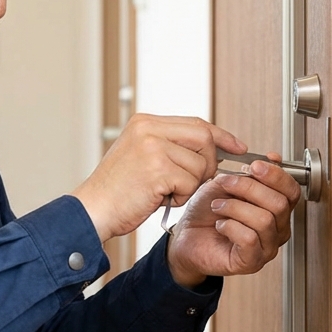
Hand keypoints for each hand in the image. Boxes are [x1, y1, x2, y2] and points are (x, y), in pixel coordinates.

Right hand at [69, 114, 246, 240]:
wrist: (93, 210)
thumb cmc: (118, 190)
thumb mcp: (142, 156)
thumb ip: (171, 146)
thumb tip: (212, 146)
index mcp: (145, 122)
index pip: (196, 123)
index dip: (221, 136)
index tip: (238, 147)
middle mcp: (148, 128)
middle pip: (204, 138)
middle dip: (208, 163)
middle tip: (192, 181)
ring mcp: (153, 147)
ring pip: (200, 164)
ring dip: (189, 185)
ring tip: (164, 191)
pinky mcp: (157, 168)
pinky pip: (190, 182)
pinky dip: (180, 196)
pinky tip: (159, 198)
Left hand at [166, 155, 301, 286]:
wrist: (186, 236)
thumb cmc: (207, 212)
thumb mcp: (227, 184)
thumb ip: (250, 173)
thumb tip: (272, 158)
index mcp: (276, 209)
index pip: (292, 191)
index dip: (276, 175)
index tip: (254, 165)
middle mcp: (277, 230)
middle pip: (279, 204)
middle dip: (249, 188)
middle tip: (226, 183)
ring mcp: (267, 248)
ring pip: (264, 220)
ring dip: (235, 207)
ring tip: (217, 206)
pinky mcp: (251, 262)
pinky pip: (249, 238)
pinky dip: (230, 226)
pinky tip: (220, 225)